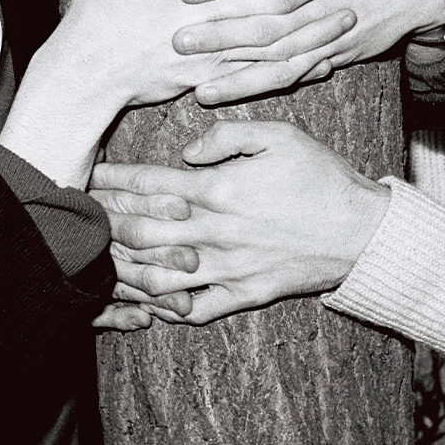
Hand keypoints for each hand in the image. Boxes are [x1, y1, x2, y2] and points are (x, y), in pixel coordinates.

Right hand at [1, 0, 355, 185]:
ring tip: (348, 12)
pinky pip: (261, 74)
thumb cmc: (96, 9)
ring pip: (275, 36)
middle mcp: (203, 12)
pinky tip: (321, 59)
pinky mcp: (209, 79)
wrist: (84, 74)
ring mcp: (208, 49)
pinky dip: (294, 67)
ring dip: (314, 24)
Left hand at [87, 120, 390, 323]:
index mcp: (220, 189)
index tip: (89, 177)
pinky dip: (164, 308)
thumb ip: (227, 134)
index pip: (150, 185)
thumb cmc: (322, 178)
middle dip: (105, 222)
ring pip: (158, 276)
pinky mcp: (244, 295)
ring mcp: (228, 268)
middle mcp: (216, 232)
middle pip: (141, 231)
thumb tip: (187, 151)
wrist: (363, 232)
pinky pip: (194, 309)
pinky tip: (146, 299)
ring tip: (101, 259)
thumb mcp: (280, 134)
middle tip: (81, 217)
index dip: (113, 181)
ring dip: (124, 268)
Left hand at [174, 0, 444, 103]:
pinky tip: (216, 93)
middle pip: (262, 20)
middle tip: (177, 36)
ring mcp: (323, 36)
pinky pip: (285, 77)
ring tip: (188, 74)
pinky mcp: (327, 58)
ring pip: (272, 56)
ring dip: (230, 67)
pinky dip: (250, 87)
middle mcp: (317, 4)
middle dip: (220, 31)